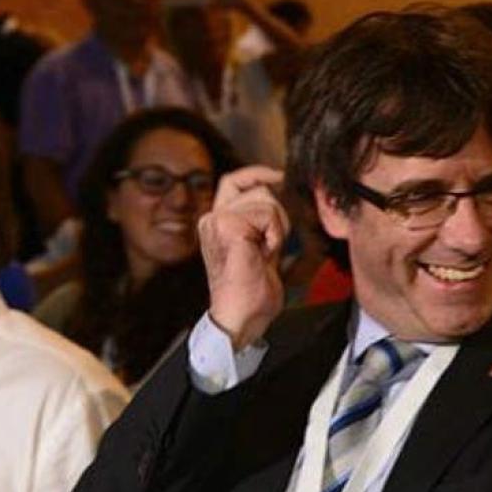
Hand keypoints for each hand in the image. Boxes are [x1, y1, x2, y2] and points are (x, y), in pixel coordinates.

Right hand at [201, 166, 288, 350]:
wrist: (241, 317)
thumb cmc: (252, 292)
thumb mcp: (262, 248)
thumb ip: (264, 223)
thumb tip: (280, 198)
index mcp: (217, 222)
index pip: (234, 181)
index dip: (258, 174)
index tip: (280, 177)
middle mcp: (212, 218)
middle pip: (258, 189)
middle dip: (277, 216)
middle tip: (271, 247)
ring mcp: (217, 221)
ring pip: (266, 200)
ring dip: (277, 228)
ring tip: (265, 253)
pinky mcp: (227, 227)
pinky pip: (267, 215)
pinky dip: (275, 234)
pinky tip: (263, 255)